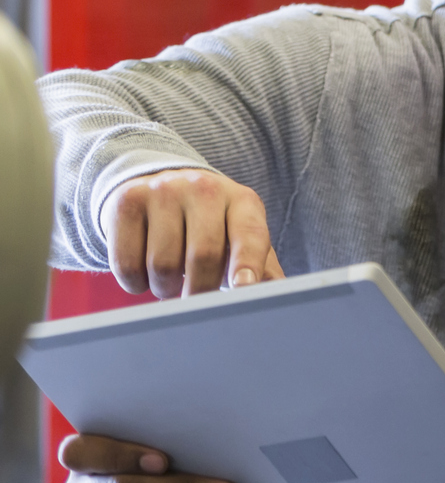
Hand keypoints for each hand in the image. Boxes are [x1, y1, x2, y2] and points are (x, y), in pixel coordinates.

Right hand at [99, 168, 284, 297]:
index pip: (249, 234)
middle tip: (195, 298)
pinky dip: (135, 283)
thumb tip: (279, 296)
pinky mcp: (127, 201)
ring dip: (165, 288)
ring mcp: (164, 191)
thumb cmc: (210, 224)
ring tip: (170, 280)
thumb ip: (260, 265)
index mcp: (242, 201)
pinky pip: (126, 263)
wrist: (158, 184)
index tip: (244, 288)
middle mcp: (205, 189)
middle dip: (200, 290)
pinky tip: (144, 272)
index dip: (247, 263)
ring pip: (163, 265)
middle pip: (204, 255)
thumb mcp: (239, 235)